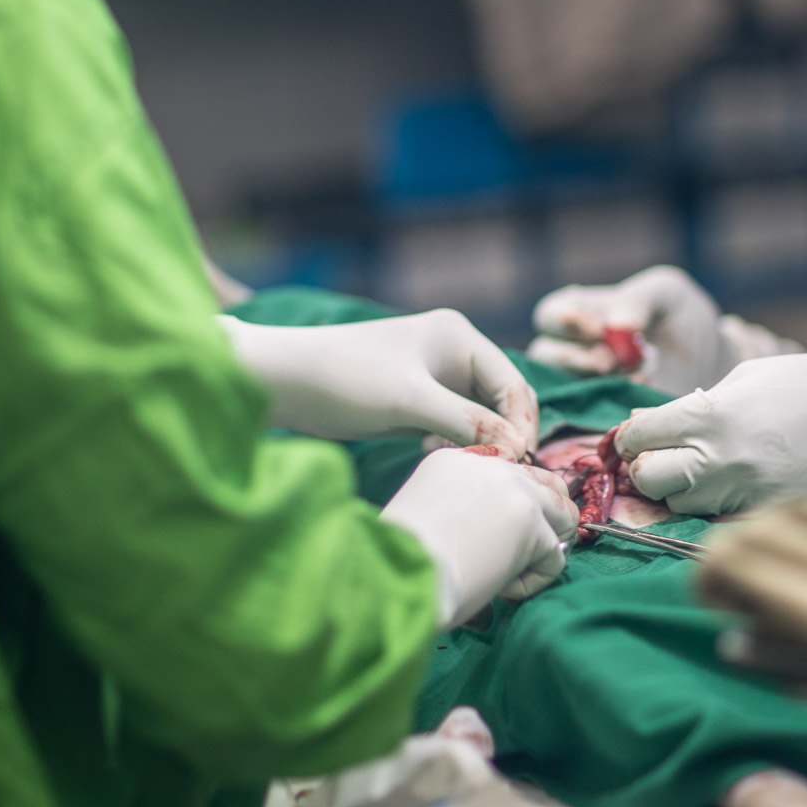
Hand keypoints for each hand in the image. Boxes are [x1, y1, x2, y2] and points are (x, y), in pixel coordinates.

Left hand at [219, 309, 539, 458]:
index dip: (521, 425)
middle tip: (490, 469)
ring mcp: (434, 378)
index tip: (516, 464)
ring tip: (452, 457)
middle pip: (501, 402)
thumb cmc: (347, 380)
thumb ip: (467, 423)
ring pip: (477, 418)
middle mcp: (453, 352)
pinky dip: (451, 443)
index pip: (514, 385)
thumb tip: (516, 448)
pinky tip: (430, 452)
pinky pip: (452, 426)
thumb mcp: (411, 401)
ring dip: (473, 442)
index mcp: (460, 337)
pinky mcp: (415, 401)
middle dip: (499, 436)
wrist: (285, 382)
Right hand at [382, 450, 577, 626]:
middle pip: (545, 483)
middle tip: (517, 557)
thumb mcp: (424, 517)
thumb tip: (491, 541)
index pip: (506, 473)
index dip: (509, 507)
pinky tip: (503, 591)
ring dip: (546, 548)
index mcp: (452, 461)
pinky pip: (555, 557)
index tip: (488, 539)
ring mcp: (513, 489)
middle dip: (543, 521)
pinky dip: (535, 581)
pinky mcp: (530, 521)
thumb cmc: (397, 561)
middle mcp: (487, 466)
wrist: (394, 572)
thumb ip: (460, 512)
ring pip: (563, 513)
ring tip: (512, 574)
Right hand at [528, 264, 802, 393]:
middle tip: (609, 361)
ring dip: (586, 383)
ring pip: (557, 388)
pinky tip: (635, 396)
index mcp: (582, 312)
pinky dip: (602, 409)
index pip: (551, 315)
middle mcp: (574, 350)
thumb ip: (639, 299)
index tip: (597, 328)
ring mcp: (583, 387)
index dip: (564, 320)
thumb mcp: (668, 295)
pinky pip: (580, 420)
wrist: (714, 365)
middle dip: (573, 357)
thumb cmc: (684, 322)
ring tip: (627, 376)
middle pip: (543, 354)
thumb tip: (617, 325)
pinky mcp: (598, 418)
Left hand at [617, 353, 806, 515]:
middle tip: (662, 456)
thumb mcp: (746, 377)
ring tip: (700, 469)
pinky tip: (728, 487)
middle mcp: (722, 459)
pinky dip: (713, 507)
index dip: (629, 436)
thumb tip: (645, 425)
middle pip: (648, 479)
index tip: (636, 435)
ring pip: (680, 505)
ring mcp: (747, 494)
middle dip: (645, 468)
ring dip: (678, 489)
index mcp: (711, 415)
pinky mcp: (769, 516)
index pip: (637, 437)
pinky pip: (719, 519)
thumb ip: (693, 405)